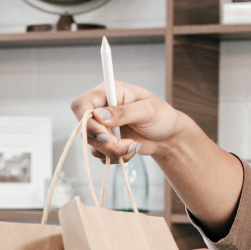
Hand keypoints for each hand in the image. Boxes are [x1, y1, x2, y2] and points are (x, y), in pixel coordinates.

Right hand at [70, 81, 206, 163]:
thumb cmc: (161, 116)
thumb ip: (123, 112)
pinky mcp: (106, 142)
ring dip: (113, 151)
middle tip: (125, 144)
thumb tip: (99, 116)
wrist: (168, 136)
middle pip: (84, 128)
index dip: (86, 120)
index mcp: (108, 92)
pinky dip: (116, 157)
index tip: (105, 134)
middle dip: (104, 142)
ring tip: (133, 145)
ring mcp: (102, 127)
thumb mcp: (147, 110)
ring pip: (92, 145)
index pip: (82, 104)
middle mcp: (101, 108)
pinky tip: (131, 149)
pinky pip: (100, 154)